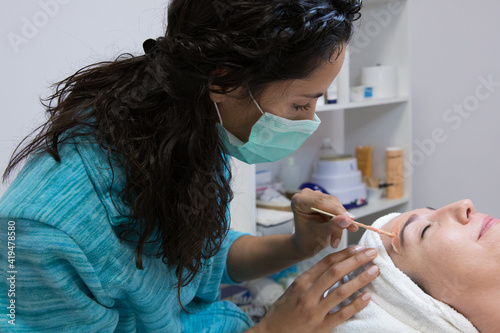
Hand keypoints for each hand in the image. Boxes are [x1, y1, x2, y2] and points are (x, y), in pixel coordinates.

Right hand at [248, 246, 378, 332]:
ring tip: (374, 271)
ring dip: (360, 279)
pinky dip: (356, 305)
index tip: (359, 247)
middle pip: (335, 272)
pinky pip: (342, 314)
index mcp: (301, 282)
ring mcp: (315, 311)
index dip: (344, 253)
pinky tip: (367, 297)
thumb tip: (332, 268)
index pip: (326, 262)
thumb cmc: (282, 312)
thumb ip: (311, 280)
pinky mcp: (321, 328)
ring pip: (341, 291)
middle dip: (356, 261)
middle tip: (372, 253)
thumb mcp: (292, 290)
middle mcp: (308, 294)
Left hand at [290, 188, 358, 257]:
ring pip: (336, 205)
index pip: (320, 202)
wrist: (306, 243)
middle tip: (352, 228)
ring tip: (342, 236)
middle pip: (329, 202)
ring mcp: (316, 197)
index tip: (349, 220)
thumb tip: (347, 220)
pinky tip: (347, 229)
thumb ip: (333, 226)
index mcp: (299, 201)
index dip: (336, 210)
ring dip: (343, 220)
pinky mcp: (325, 201)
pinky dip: (342, 219)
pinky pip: (338, 208)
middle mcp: (307, 196)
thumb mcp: (320, 235)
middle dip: (342, 216)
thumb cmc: (307, 239)